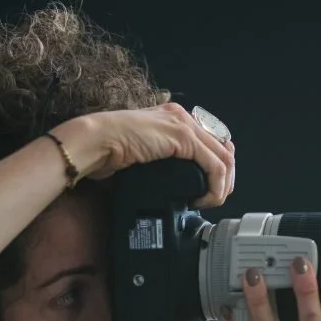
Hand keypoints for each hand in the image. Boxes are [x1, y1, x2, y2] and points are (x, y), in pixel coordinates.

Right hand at [57, 102, 234, 208]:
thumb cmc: (108, 151)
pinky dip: (214, 187)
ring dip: (222, 186)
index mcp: (174, 118)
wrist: (96, 143)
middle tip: (214, 200)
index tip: (211, 189)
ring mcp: (184, 125)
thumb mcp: (145, 155)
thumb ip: (163, 160)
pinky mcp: (183, 137)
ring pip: (224, 159)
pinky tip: (202, 199)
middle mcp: (183, 117)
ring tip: (209, 202)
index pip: (212, 142)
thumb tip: (178, 182)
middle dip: (225, 180)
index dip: (218, 169)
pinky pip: (214, 166)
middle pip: (223, 149)